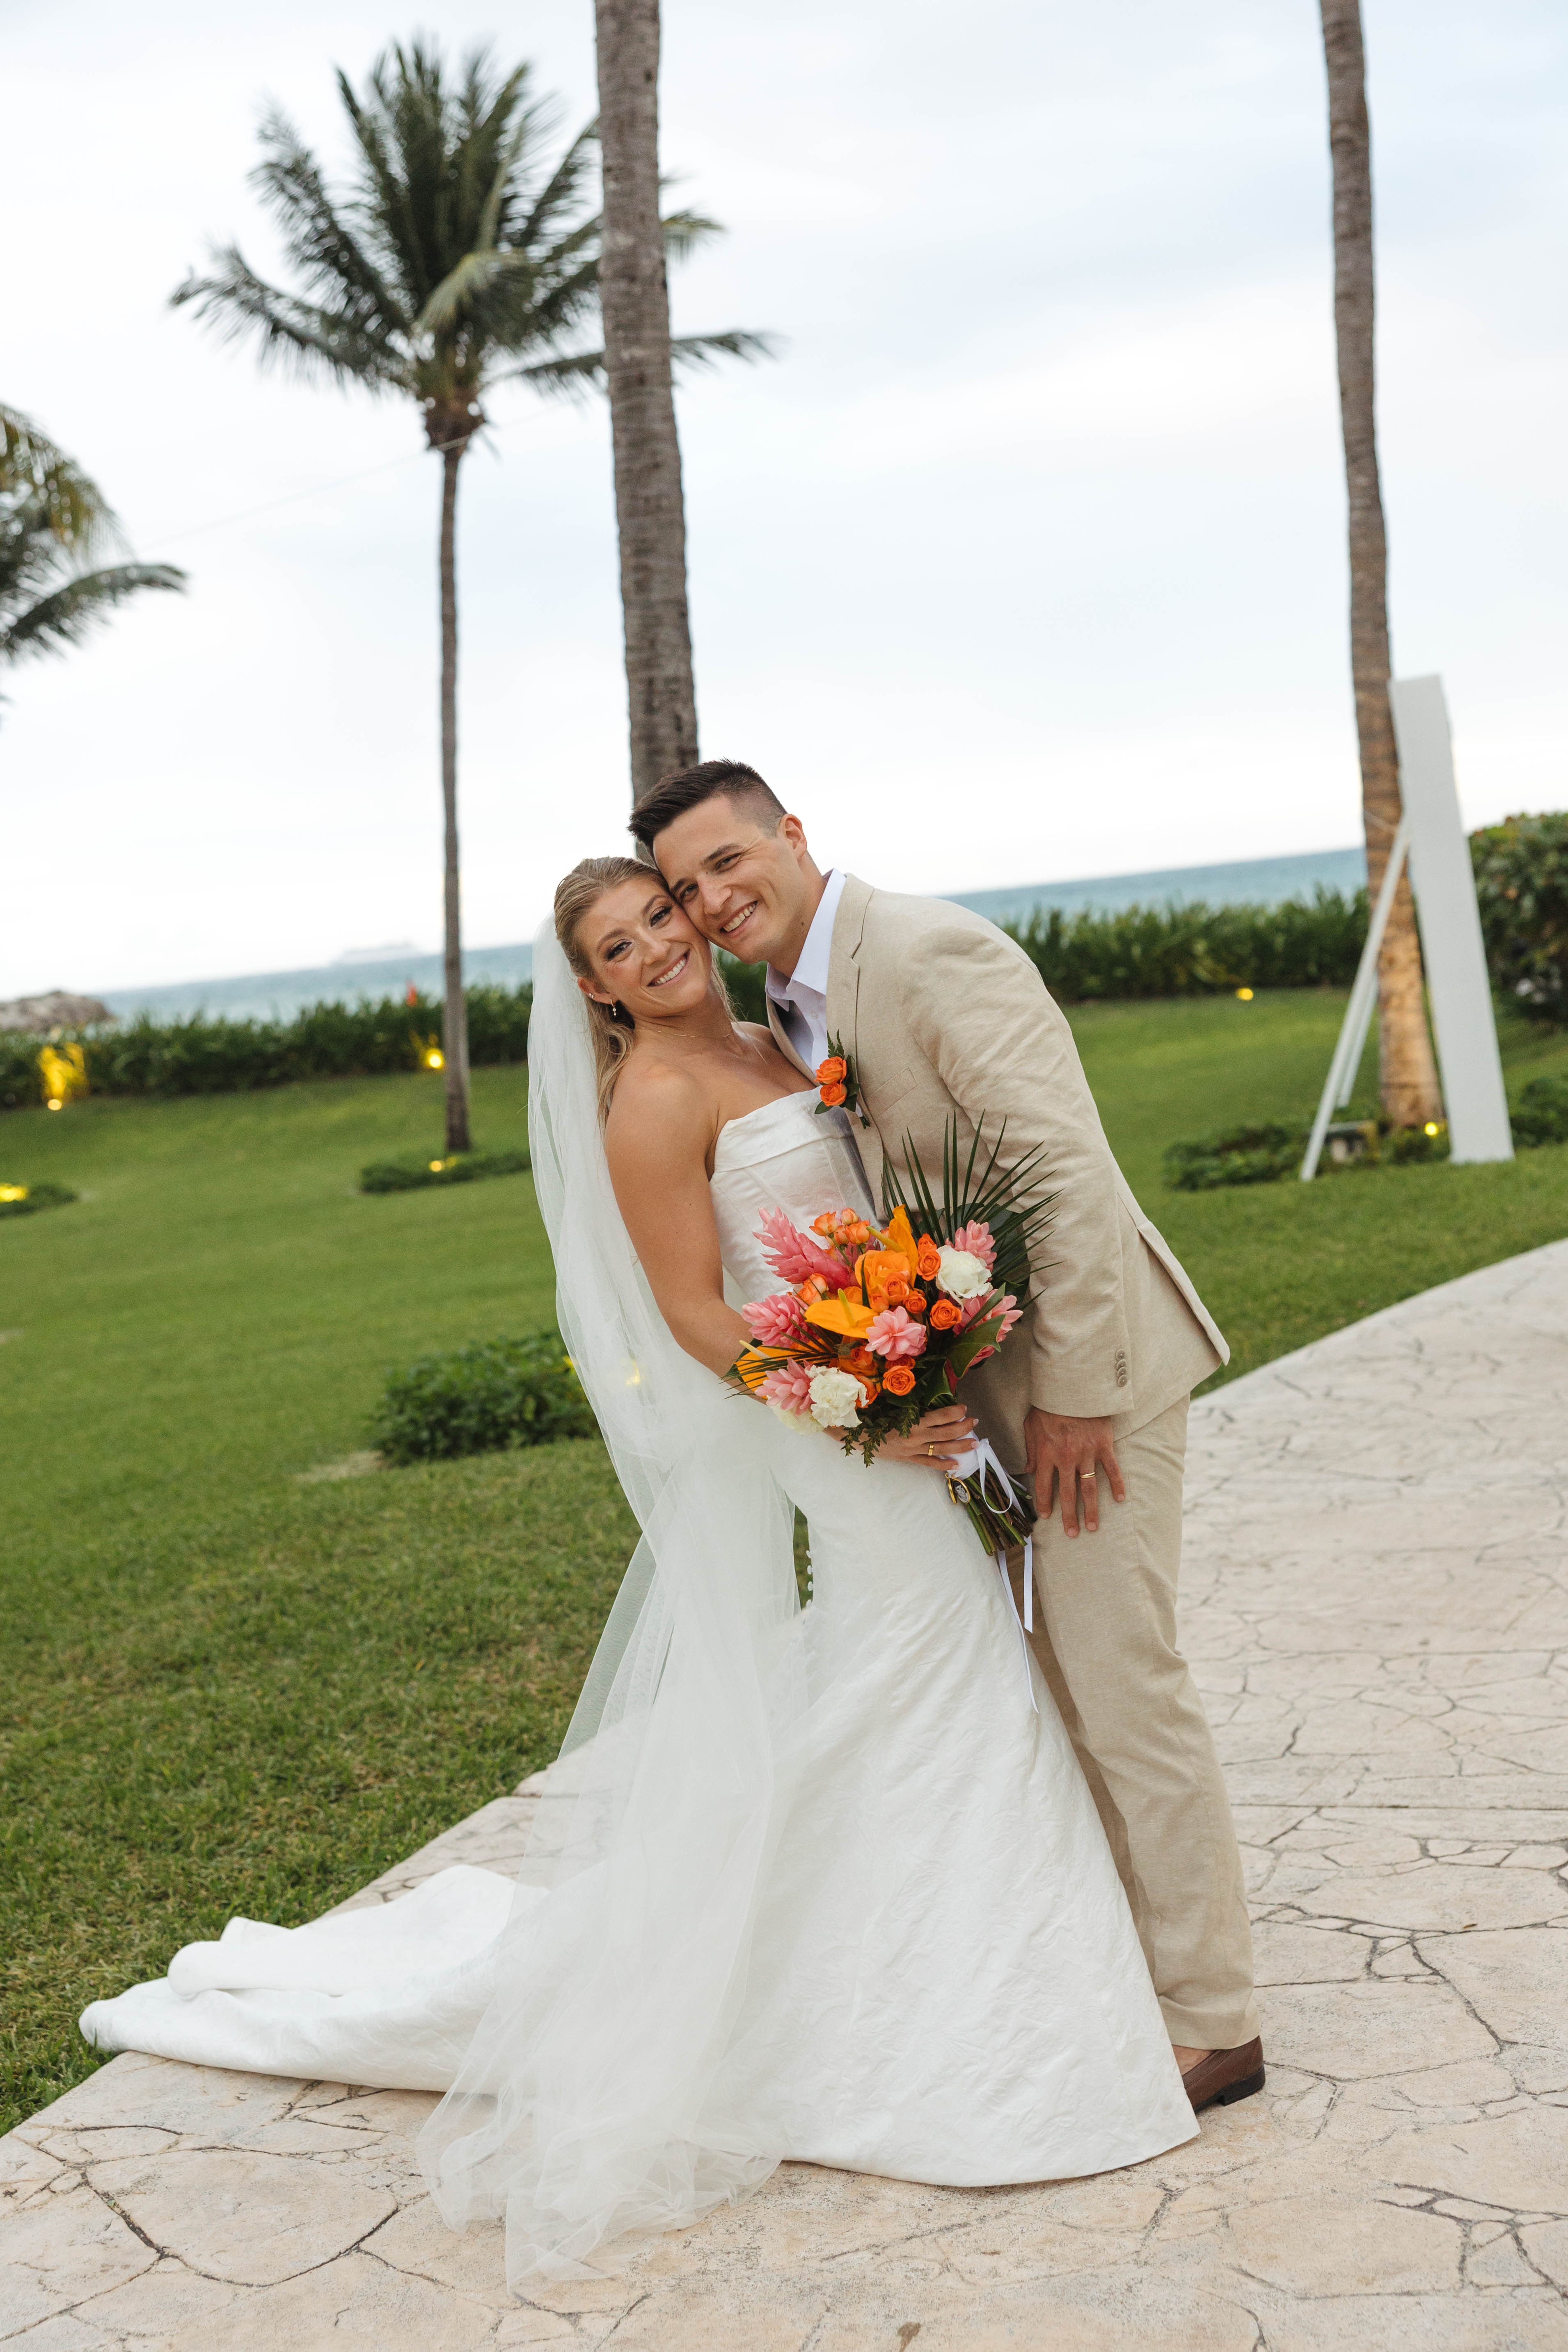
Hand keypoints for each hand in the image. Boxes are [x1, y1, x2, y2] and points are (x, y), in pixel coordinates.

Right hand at [877, 1403, 977, 1466]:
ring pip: (942, 1449)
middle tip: (974, 1421)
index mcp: (913, 1421)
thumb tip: (933, 1401)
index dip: (955, 1412)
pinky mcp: (909, 1459)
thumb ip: (914, 1406)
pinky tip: (956, 1465)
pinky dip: (943, 1465)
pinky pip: (929, 1463)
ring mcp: (914, 1450)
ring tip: (975, 1444)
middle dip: (964, 1427)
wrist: (859, 1436)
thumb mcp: (895, 1407)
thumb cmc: (876, 1417)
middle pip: (947, 1433)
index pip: (941, 1416)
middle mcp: (917, 1437)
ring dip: (961, 1446)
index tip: (963, 1408)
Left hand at [1025, 1408, 1125, 1536]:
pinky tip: (1119, 1499)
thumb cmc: (1048, 1405)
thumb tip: (1027, 1470)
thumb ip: (1030, 1450)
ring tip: (1093, 1526)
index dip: (1044, 1503)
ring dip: (1091, 1509)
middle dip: (1069, 1516)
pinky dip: (1117, 1484)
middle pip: (1067, 1494)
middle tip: (1072, 1534)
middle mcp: (1066, 1458)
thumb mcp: (1030, 1426)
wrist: (1072, 1387)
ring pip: (1089, 1488)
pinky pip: (1112, 1469)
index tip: (1047, 1517)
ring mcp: (1086, 1453)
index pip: (1042, 1486)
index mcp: (1046, 1454)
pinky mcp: (1103, 1446)